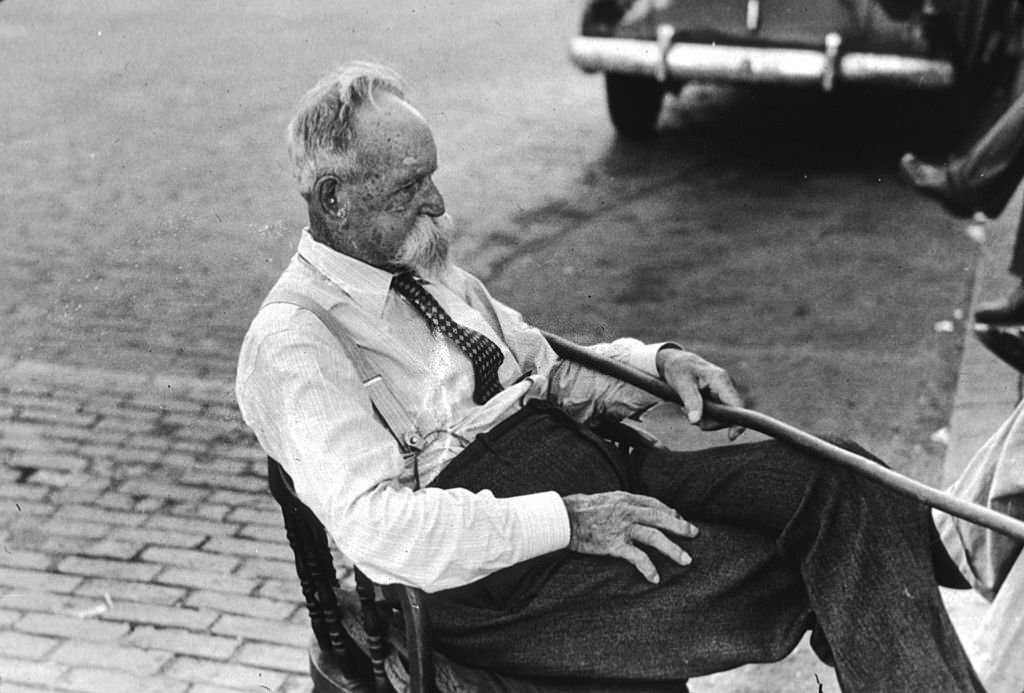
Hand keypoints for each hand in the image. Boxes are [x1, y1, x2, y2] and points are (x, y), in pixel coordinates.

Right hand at [563, 491, 697, 583]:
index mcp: (625, 498)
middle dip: (680, 526)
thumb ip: (621, 503)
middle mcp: (627, 511)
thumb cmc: (580, 509)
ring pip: (655, 536)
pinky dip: (648, 568)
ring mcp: (622, 528)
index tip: (679, 518)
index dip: (669, 511)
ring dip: (673, 549)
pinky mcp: (614, 544)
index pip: (654, 503)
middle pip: (661, 517)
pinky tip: (656, 578)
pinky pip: (637, 557)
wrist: (563, 518)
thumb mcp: (604, 499)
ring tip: (686, 560)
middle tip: (695, 533)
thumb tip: (634, 510)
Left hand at [656, 347, 745, 439]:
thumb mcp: (681, 384)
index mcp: (720, 379)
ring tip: (686, 408)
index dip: (737, 422)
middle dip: (710, 421)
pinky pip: (717, 413)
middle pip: (728, 415)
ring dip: (705, 418)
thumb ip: (691, 401)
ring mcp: (725, 392)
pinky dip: (704, 415)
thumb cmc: (679, 369)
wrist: (677, 361)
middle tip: (689, 417)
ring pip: (722, 417)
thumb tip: (695, 422)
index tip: (732, 437)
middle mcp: (727, 386)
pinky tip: (691, 407)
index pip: (736, 404)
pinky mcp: (720, 397)